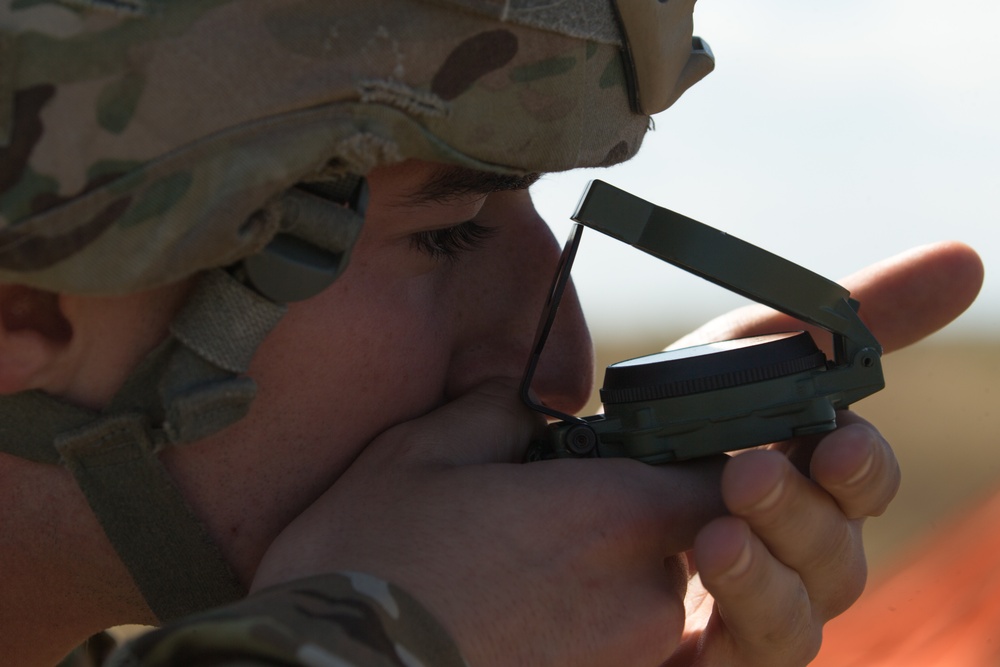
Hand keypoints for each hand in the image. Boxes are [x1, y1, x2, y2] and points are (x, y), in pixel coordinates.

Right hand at [253, 380, 728, 666]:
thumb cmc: (366, 566)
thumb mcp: (421, 451)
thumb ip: (499, 412)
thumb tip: (524, 409)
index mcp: (612, 517)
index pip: (718, 477)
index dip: (691, 459)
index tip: (647, 453)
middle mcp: (640, 600)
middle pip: (679, 540)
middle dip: (629, 519)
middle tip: (548, 514)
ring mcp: (624, 665)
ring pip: (645, 600)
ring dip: (603, 579)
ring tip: (515, 574)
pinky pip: (613, 650)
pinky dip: (581, 629)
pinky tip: (510, 617)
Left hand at [664, 241, 982, 664]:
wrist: (544, 497)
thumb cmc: (655, 424)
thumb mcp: (724, 360)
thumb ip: (825, 322)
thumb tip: (966, 260)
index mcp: (800, 482)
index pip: (859, 485)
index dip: (862, 468)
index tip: (839, 440)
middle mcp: (784, 554)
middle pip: (838, 558)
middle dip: (807, 516)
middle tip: (750, 474)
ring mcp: (747, 614)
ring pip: (802, 619)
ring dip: (770, 572)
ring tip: (714, 532)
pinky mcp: (705, 660)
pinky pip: (750, 662)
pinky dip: (741, 618)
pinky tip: (699, 584)